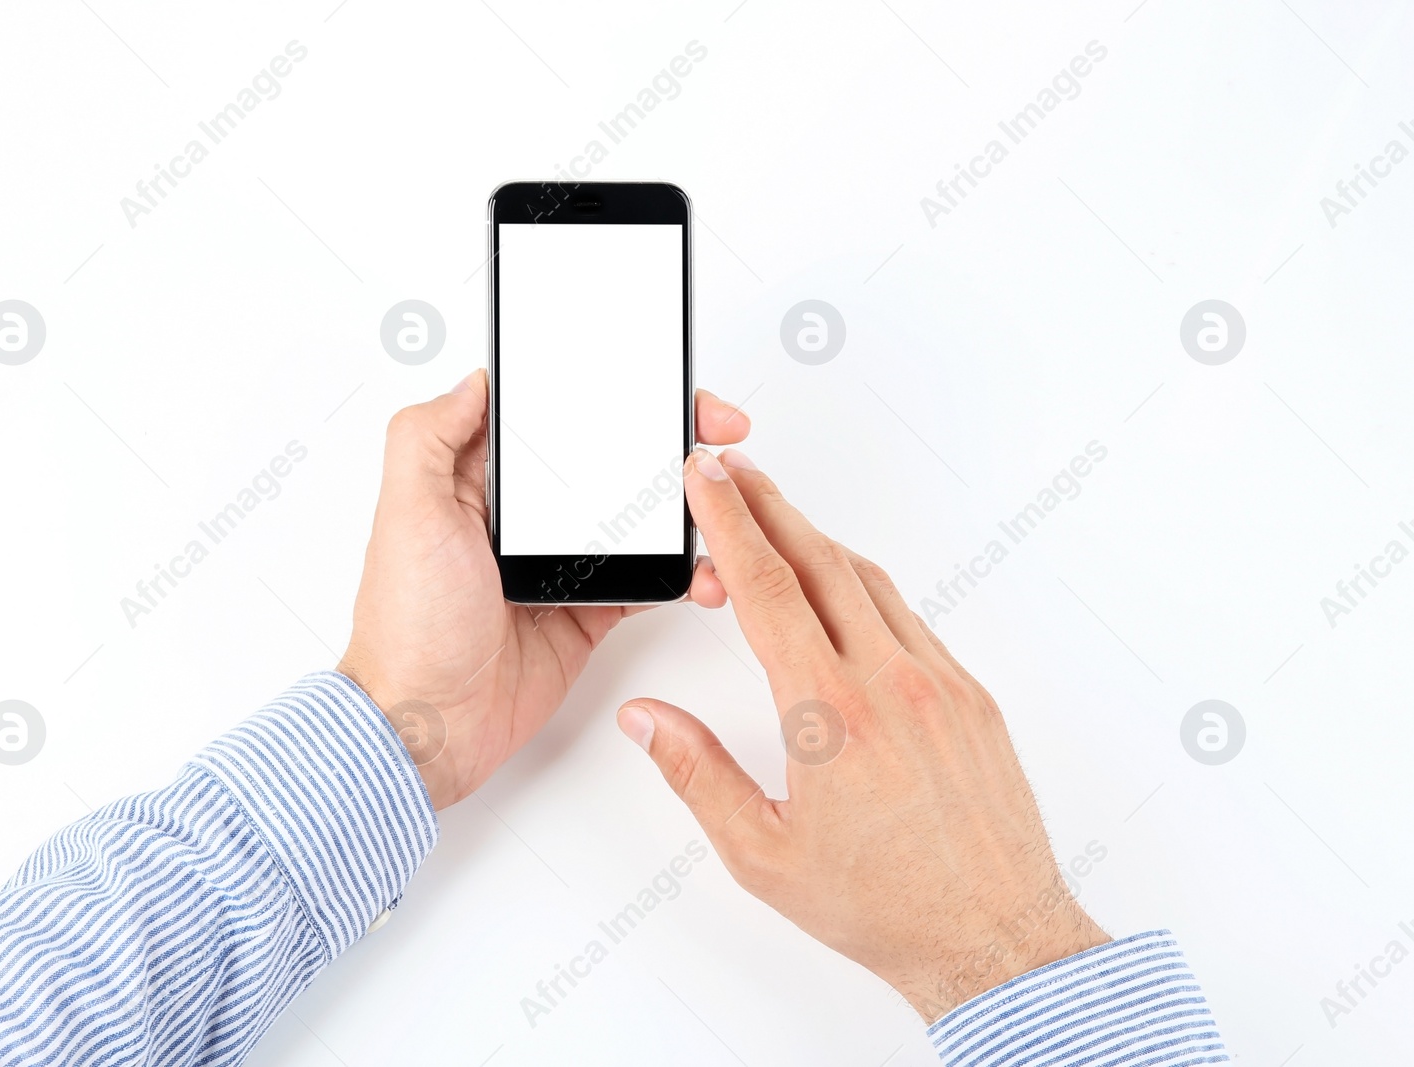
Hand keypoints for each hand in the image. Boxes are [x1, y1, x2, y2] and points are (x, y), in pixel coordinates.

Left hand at [340, 371, 750, 810]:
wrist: (429, 726)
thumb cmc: (408, 627)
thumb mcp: (408, 513)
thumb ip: (428, 438)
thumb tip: (471, 381)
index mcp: (477, 481)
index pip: (552, 417)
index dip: (605, 392)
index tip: (653, 382)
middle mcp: (521, 516)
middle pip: (607, 458)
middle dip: (665, 440)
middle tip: (715, 430)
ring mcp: (559, 563)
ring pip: (637, 517)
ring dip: (683, 505)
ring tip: (721, 500)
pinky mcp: (586, 611)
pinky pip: (646, 580)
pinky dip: (684, 574)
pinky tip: (705, 569)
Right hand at [615, 447, 1109, 1019]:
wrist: (995, 939)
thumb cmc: (886, 906)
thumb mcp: (762, 853)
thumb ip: (696, 773)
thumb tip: (646, 720)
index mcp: (831, 714)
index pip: (764, 588)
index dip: (728, 521)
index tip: (706, 478)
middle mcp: (891, 682)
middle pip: (818, 560)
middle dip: (768, 505)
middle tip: (733, 471)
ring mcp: (939, 683)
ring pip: (868, 581)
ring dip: (816, 542)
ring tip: (777, 523)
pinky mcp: (971, 696)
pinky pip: (910, 618)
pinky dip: (865, 588)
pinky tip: (843, 594)